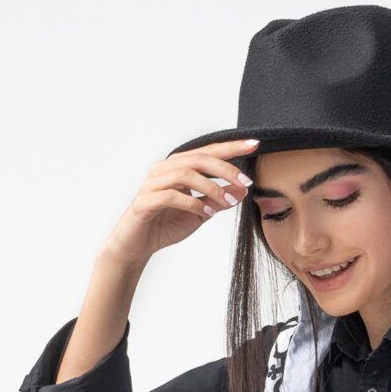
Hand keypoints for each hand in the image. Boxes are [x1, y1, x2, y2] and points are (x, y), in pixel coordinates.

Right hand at [102, 137, 259, 266]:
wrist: (136, 246)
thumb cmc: (165, 226)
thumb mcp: (200, 213)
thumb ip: (218, 200)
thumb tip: (242, 189)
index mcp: (177, 168)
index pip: (207, 152)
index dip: (230, 147)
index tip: (254, 144)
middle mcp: (164, 170)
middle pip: (198, 159)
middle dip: (225, 168)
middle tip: (245, 181)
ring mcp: (153, 184)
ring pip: (185, 174)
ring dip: (211, 188)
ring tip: (228, 202)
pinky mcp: (145, 201)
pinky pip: (171, 196)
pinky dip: (192, 203)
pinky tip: (206, 213)